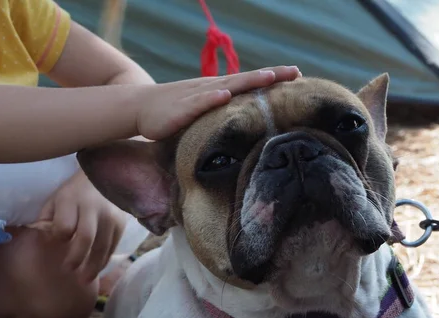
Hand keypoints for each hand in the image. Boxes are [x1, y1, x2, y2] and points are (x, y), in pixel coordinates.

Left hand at [31, 170, 127, 281]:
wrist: (105, 177)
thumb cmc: (74, 191)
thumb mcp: (55, 199)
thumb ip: (47, 219)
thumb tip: (43, 239)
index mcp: (71, 200)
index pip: (64, 226)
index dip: (58, 237)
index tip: (56, 241)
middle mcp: (93, 208)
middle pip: (85, 238)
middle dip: (76, 258)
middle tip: (69, 271)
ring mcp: (110, 216)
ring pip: (102, 246)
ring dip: (93, 266)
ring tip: (85, 280)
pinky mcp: (121, 223)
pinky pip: (113, 246)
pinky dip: (104, 260)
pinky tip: (97, 269)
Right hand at [138, 65, 301, 140]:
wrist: (141, 107)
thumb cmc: (174, 112)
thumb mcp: (204, 112)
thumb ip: (223, 115)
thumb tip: (247, 125)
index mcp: (219, 90)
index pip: (250, 82)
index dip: (273, 78)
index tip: (298, 75)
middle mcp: (212, 88)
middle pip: (246, 80)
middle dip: (271, 76)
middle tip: (296, 72)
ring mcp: (197, 96)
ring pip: (227, 86)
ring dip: (248, 82)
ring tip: (270, 78)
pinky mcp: (181, 108)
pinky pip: (198, 102)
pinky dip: (212, 98)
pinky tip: (225, 95)